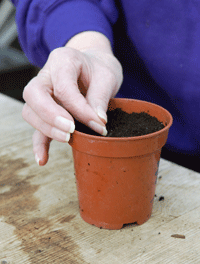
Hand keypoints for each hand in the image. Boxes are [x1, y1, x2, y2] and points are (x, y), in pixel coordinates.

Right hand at [22, 32, 122, 164]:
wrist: (94, 65)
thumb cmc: (99, 69)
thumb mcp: (106, 77)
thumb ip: (100, 98)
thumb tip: (98, 123)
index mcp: (63, 60)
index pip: (64, 88)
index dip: (80, 110)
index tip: (99, 125)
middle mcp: (46, 75)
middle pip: (34, 95)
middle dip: (51, 116)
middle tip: (72, 130)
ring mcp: (42, 92)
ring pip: (30, 111)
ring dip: (47, 129)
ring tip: (68, 139)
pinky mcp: (45, 109)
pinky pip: (36, 126)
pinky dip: (39, 143)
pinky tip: (43, 159)